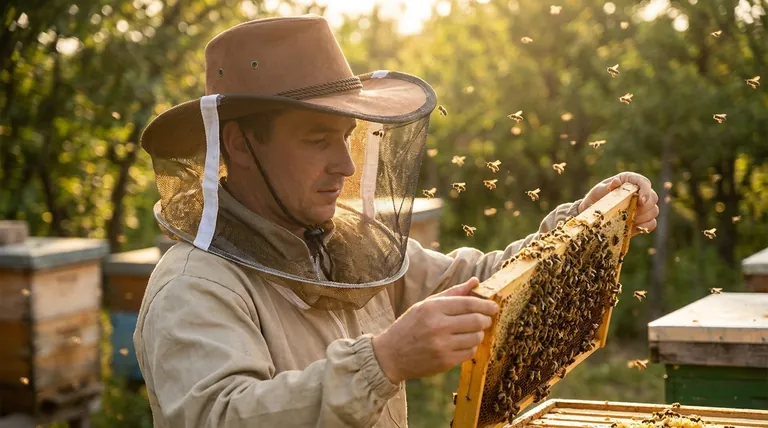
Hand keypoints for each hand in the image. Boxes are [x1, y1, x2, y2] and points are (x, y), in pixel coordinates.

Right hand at [372, 277, 498, 383]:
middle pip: (477, 321)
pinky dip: (470, 347)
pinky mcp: (445, 362)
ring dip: (478, 334)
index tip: (494, 306)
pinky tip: (461, 344)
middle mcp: (438, 326)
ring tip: (470, 332)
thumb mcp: (426, 305)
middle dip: (486, 319)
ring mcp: (442, 346)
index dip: (486, 304)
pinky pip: (470, 352)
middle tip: (486, 319)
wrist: (391, 355)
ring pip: (476, 338)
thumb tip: (475, 281)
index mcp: (433, 308)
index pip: (468, 303)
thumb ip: (452, 293)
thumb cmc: (410, 326)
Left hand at [578, 172, 658, 236]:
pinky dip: (645, 226)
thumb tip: (616, 182)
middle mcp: (639, 192)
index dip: (646, 191)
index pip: (645, 182)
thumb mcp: (598, 191)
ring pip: (654, 211)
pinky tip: (634, 227)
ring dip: (644, 217)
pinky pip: (652, 223)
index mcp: (630, 181)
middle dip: (645, 206)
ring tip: (630, 219)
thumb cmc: (596, 198)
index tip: (641, 201)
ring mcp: (643, 206)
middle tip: (632, 212)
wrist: (593, 213)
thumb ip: (607, 187)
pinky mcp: (643, 219)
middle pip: (653, 198)